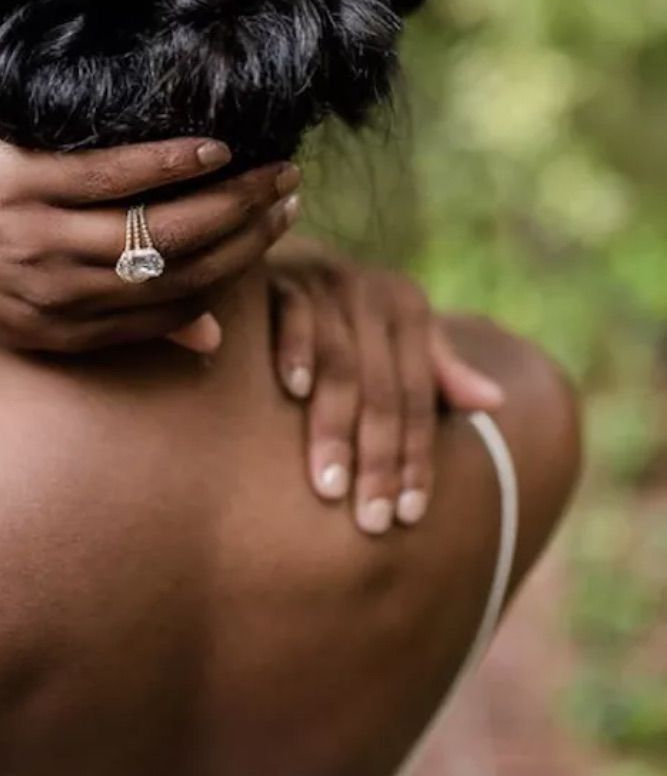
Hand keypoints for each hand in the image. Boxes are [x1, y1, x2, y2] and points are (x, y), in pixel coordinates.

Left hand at [0, 123, 300, 354]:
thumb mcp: (33, 313)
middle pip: (179, 268)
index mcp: (63, 334)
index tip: (278, 234)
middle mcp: (56, 296)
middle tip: (292, 195)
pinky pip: (113, 176)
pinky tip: (213, 147)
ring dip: (226, 197)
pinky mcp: (20, 184)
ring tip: (272, 170)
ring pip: (156, 225)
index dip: (239, 271)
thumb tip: (214, 334)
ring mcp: (38, 239)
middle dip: (249, 233)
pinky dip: (171, 162)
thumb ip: (120, 324)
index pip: (176, 306)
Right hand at [270, 248, 503, 533]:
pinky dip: (296, 350)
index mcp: (408, 310)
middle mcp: (374, 294)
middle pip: (383, 392)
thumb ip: (438, 370)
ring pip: (340, 367)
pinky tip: (294, 391)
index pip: (419, 399)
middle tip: (371, 520)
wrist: (278, 256)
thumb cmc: (343, 315)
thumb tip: (495, 402)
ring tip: (330, 487)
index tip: (409, 516)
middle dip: (378, 460)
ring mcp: (328, 283)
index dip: (417, 458)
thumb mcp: (394, 336)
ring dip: (334, 428)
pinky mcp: (283, 277)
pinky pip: (294, 315)